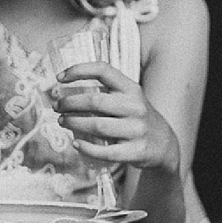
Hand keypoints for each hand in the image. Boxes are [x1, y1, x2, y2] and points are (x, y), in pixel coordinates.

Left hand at [53, 62, 179, 172]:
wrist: (164, 144)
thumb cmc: (136, 118)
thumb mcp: (128, 99)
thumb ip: (105, 94)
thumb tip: (65, 93)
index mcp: (131, 89)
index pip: (103, 71)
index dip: (79, 70)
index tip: (59, 78)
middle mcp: (135, 106)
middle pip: (95, 101)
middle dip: (70, 103)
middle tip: (56, 107)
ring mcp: (137, 130)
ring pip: (98, 126)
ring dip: (74, 123)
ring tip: (62, 122)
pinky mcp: (135, 151)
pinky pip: (106, 151)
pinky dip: (87, 148)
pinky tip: (76, 144)